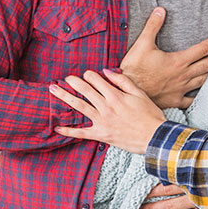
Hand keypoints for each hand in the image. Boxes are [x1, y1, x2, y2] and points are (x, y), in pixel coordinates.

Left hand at [51, 70, 165, 153]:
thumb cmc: (150, 115)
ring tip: (53, 90)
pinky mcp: (101, 134)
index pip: (97, 80)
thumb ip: (123, 81)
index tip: (86, 73)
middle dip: (73, 82)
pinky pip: (81, 133)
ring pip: (79, 106)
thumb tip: (107, 71)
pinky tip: (57, 128)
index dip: (90, 75)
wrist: (154, 137)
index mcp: (116, 95)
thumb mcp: (139, 94)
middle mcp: (106, 107)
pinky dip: (68, 131)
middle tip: (65, 78)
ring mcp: (101, 121)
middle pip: (85, 90)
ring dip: (64, 97)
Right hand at [120, 7, 207, 109]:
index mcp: (179, 61)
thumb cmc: (134, 69)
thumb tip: (160, 9)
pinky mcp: (175, 100)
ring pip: (203, 80)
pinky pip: (191, 100)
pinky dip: (200, 97)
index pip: (202, 49)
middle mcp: (184, 75)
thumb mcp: (142, 44)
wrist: (128, 93)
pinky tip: (206, 96)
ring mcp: (180, 89)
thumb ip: (153, 26)